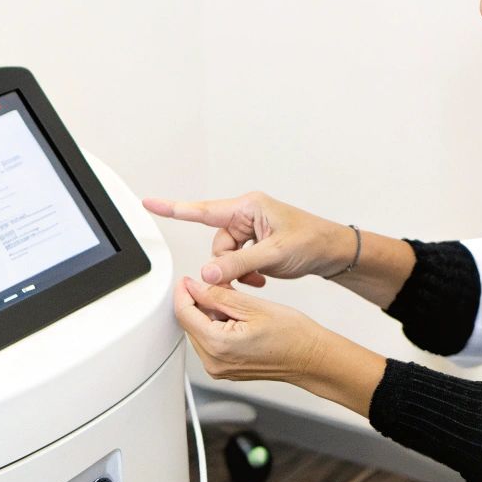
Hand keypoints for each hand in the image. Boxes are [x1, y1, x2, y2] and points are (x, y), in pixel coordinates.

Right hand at [143, 192, 348, 286]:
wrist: (333, 251)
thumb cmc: (312, 241)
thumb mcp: (273, 255)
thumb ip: (238, 264)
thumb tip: (208, 273)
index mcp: (248, 207)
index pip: (203, 210)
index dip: (173, 208)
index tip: (148, 202)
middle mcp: (246, 214)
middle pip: (216, 243)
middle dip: (227, 264)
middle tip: (248, 276)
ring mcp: (251, 229)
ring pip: (225, 256)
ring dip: (237, 271)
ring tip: (258, 278)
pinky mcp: (255, 242)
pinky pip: (236, 260)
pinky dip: (244, 272)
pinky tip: (260, 278)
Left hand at [172, 278, 386, 416]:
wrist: (311, 358)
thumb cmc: (293, 336)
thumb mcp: (252, 306)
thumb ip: (217, 295)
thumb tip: (194, 286)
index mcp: (218, 345)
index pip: (185, 314)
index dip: (184, 291)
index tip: (188, 279)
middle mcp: (214, 362)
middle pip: (190, 324)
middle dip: (200, 302)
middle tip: (223, 287)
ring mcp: (219, 369)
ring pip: (200, 332)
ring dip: (210, 314)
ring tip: (236, 304)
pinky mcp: (225, 370)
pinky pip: (211, 343)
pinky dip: (217, 326)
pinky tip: (237, 318)